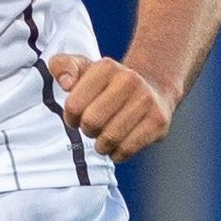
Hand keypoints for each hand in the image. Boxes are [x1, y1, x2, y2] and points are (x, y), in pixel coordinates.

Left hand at [48, 54, 175, 160]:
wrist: (153, 86)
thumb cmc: (108, 83)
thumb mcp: (82, 68)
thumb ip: (62, 66)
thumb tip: (66, 84)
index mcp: (106, 67)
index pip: (74, 105)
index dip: (71, 116)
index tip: (77, 116)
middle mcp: (129, 80)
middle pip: (91, 122)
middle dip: (87, 130)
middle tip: (93, 127)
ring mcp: (146, 100)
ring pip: (109, 139)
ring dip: (101, 145)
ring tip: (105, 137)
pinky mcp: (158, 121)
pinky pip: (127, 149)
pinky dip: (117, 154)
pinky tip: (118, 145)